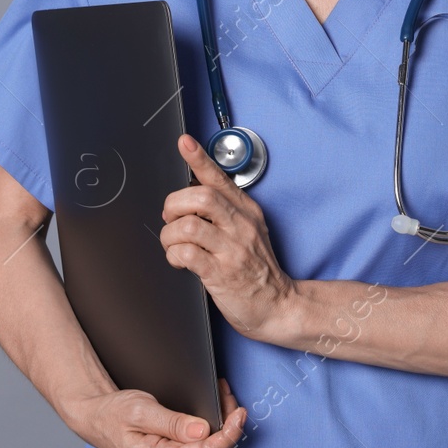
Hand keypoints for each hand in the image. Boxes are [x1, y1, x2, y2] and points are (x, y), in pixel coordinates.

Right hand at [71, 378, 247, 447]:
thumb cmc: (112, 414)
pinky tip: (216, 409)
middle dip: (228, 424)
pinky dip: (213, 426)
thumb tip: (203, 430)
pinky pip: (200, 445)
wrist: (96, 416)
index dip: (227, 435)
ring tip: (225, 397)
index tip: (239, 415)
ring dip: (222, 423)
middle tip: (230, 396)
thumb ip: (172, 422)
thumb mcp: (141, 411)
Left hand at [161, 134, 300, 341]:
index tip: (185, 142)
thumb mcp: (247, 231)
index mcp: (246, 211)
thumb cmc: (257, 269)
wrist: (278, 305)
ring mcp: (232, 250)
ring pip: (187, 226)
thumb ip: (224, 213)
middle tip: (171, 218)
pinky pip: (186, 254)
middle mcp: (240, 226)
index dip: (199, 159)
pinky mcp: (221, 273)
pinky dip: (174, 255)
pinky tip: (179, 261)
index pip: (219, 178)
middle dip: (174, 205)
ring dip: (169, 235)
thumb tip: (189, 198)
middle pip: (200, 197)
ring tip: (173, 244)